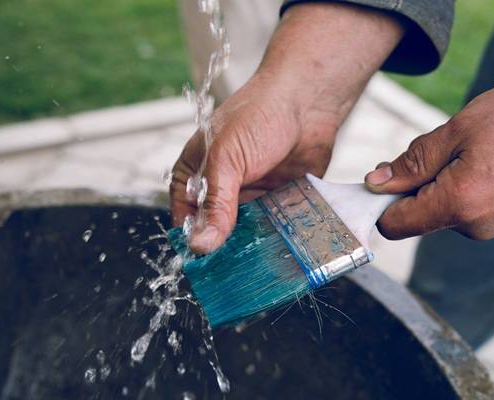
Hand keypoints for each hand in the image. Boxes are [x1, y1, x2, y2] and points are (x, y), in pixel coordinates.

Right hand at [170, 72, 339, 251]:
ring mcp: (252, 197)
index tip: (205, 267)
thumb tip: (201, 244)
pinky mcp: (279, 202)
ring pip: (247, 236)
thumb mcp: (227, 158)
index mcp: (196, 175)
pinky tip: (284, 253)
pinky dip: (278, 240)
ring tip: (262, 269)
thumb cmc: (258, 114)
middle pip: (217, 233)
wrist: (307, 100)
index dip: (194, 241)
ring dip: (254, 249)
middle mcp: (222, 190)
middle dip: (226, 251)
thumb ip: (217, 202)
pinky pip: (275, 229)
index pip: (185, 218)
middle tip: (236, 274)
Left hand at [365, 80, 493, 239]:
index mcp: (458, 204)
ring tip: (476, 147)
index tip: (377, 176)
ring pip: (442, 208)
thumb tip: (377, 182)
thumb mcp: (460, 128)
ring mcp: (492, 227)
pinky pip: (466, 208)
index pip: (395, 224)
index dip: (378, 202)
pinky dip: (463, 185)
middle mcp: (473, 227)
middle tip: (443, 144)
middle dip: (415, 183)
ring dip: (442, 180)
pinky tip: (489, 158)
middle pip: (418, 215)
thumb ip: (414, 161)